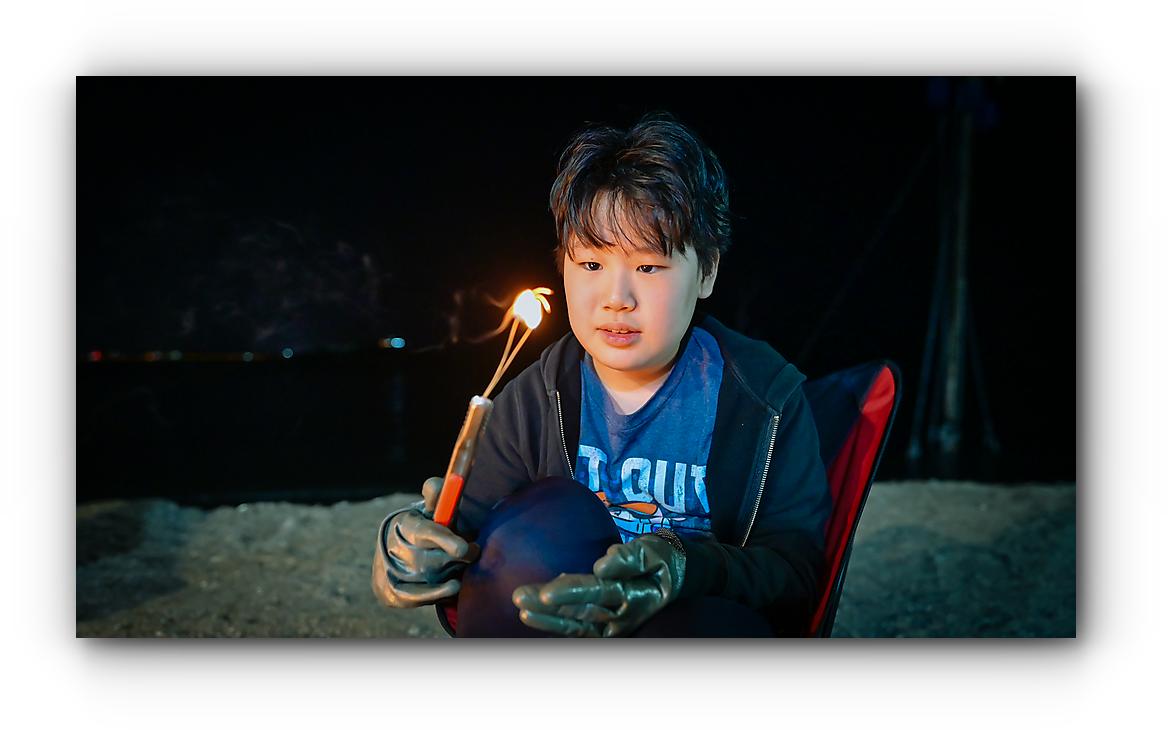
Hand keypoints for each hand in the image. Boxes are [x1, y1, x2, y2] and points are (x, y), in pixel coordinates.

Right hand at [371, 477, 480, 608]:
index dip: (443, 539)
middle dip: (454, 558)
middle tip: (472, 551)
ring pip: (430, 579)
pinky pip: (420, 598)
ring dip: (450, 572)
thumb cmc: (427, 526)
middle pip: (430, 560)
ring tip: (460, 564)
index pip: (424, 531)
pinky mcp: (393, 594)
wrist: (398, 555)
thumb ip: (439, 497)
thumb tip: (441, 483)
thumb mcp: (432, 510)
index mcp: (405, 523)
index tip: (462, 548)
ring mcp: (392, 572)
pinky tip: (454, 586)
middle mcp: (394, 548)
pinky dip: (439, 593)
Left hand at [512, 531, 685, 636]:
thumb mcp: (654, 552)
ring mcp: (612, 627)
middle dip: (549, 606)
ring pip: (576, 626)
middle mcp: (622, 618)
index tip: (547, 589)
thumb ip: (631, 558)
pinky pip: (577, 631)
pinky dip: (555, 625)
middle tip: (520, 596)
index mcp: (636, 596)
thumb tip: (603, 563)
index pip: (599, 592)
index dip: (572, 591)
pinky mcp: (604, 629)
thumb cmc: (661, 560)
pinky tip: (531, 616)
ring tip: (521, 608)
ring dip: (547, 619)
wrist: (675, 579)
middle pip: (581, 612)